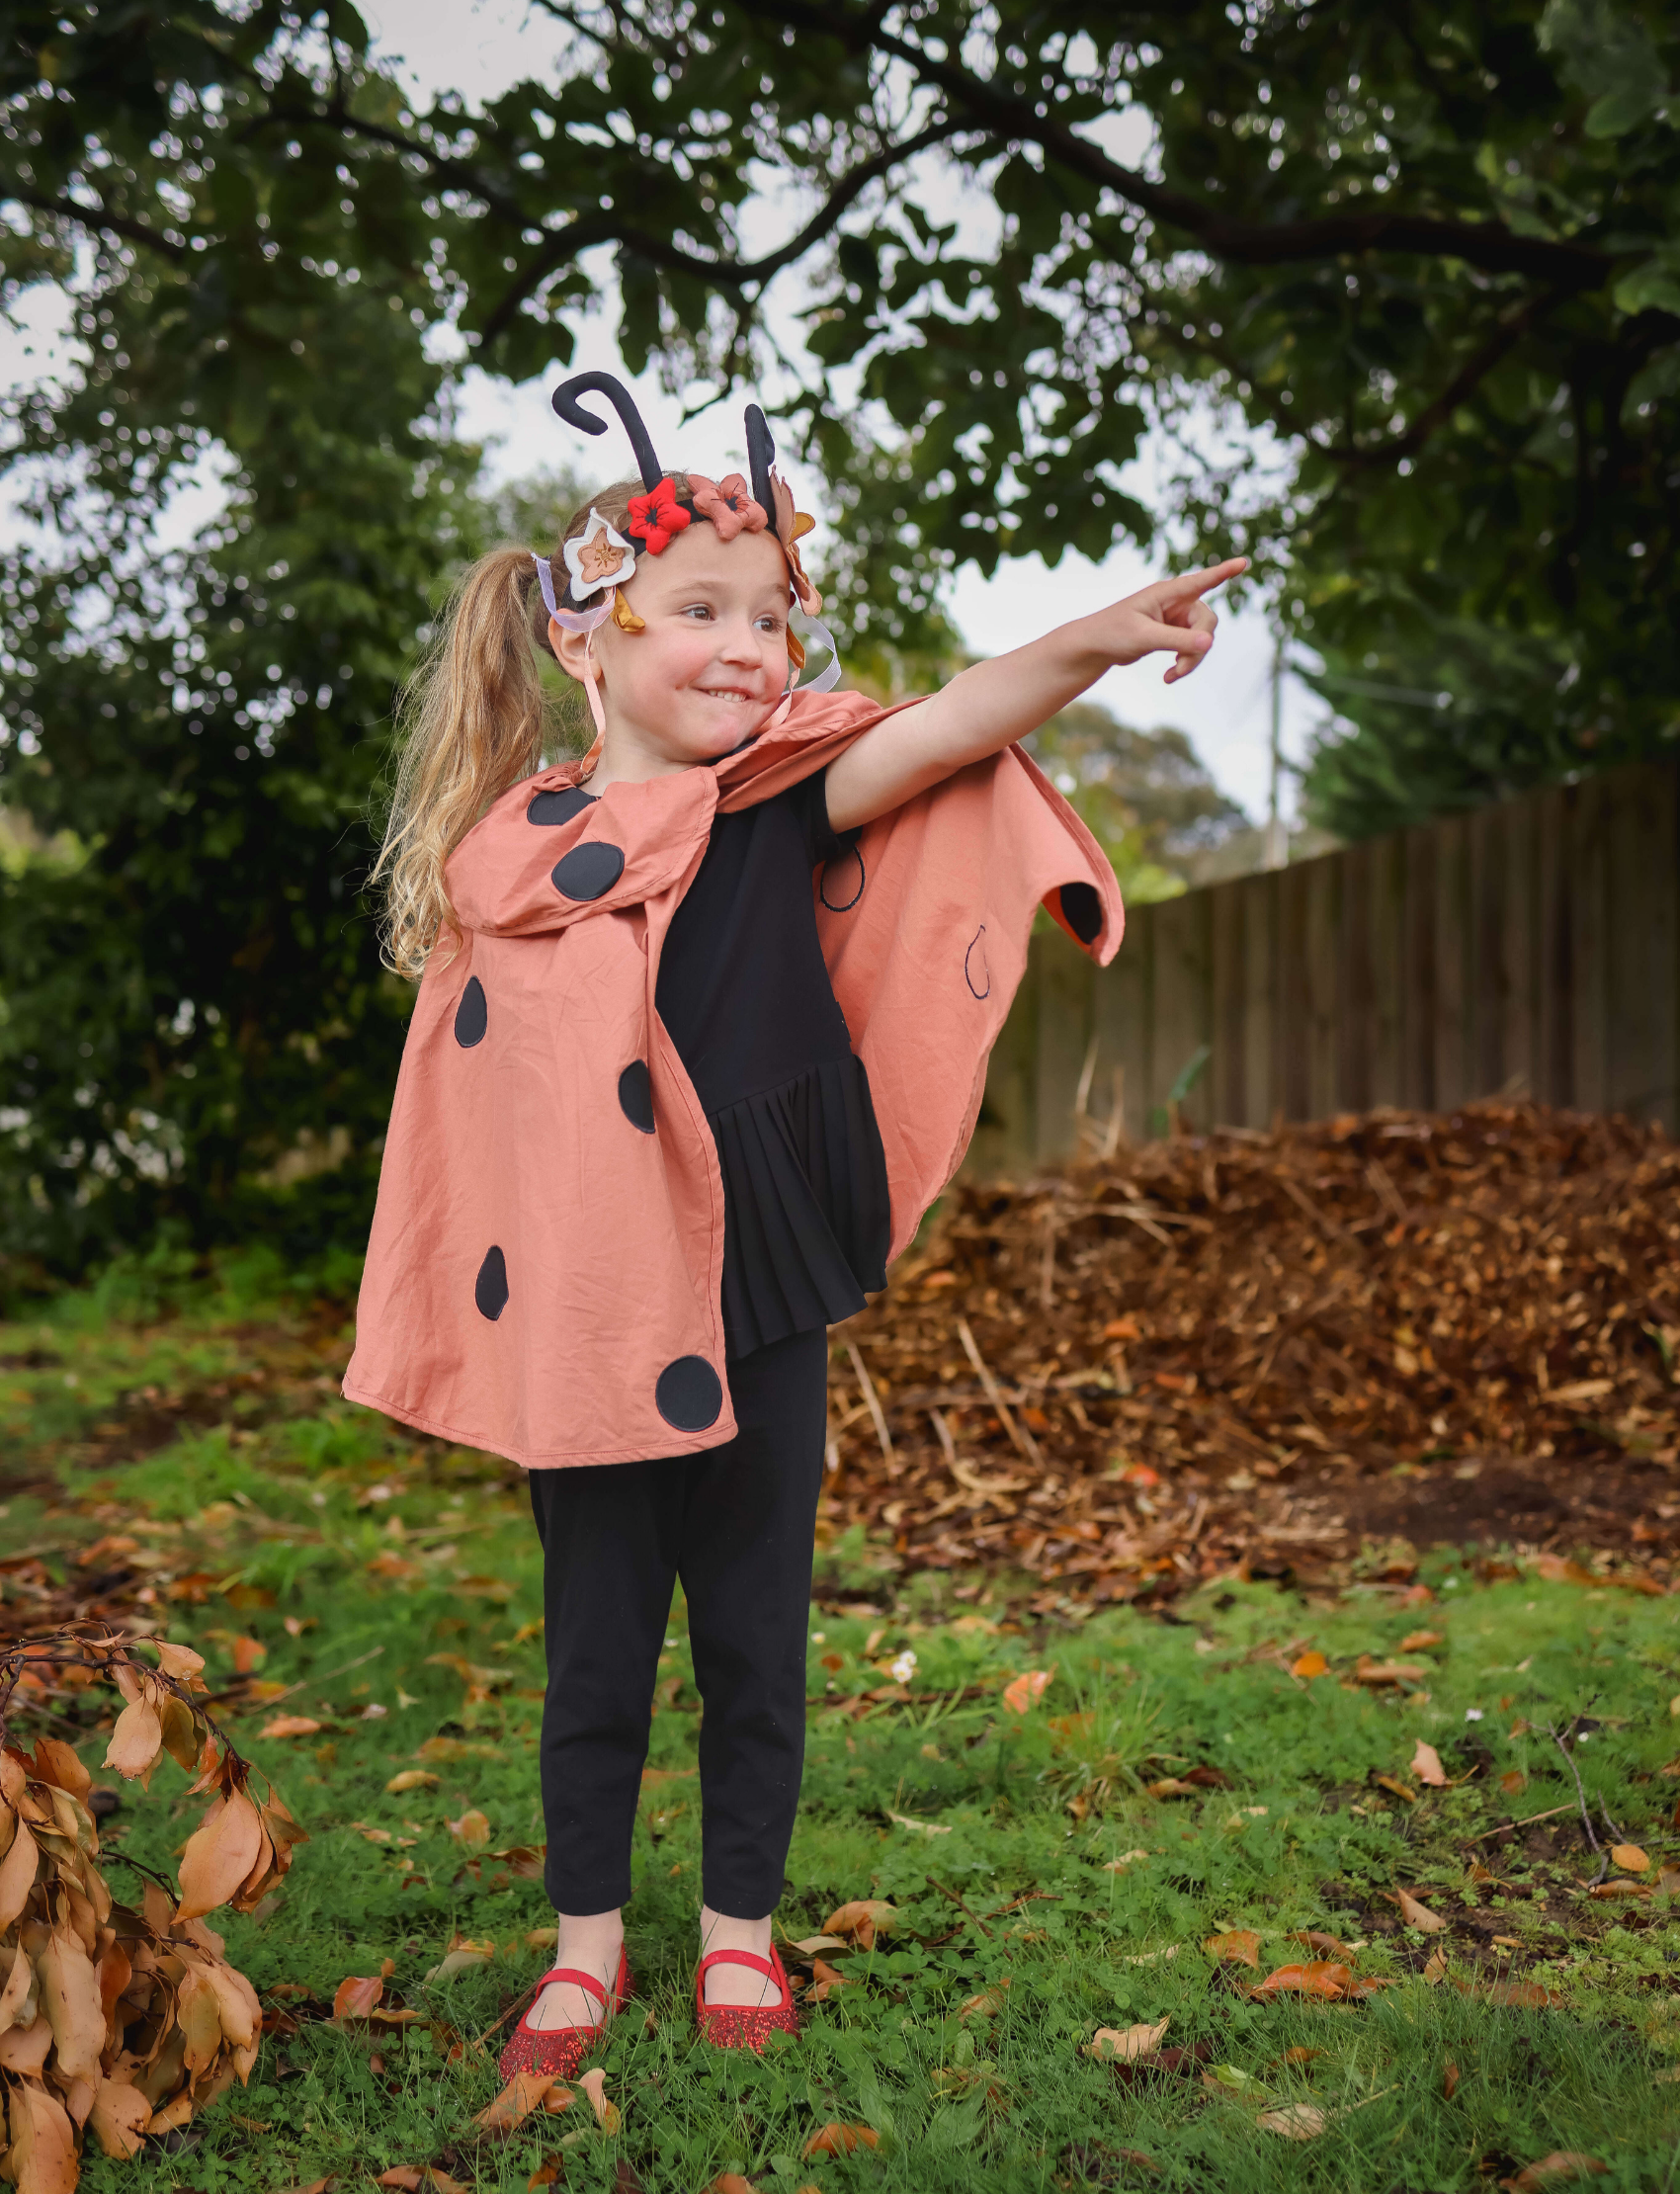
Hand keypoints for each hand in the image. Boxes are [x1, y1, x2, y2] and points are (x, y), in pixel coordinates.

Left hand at [1085, 557, 1248, 683]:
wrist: (1095, 647)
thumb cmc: (1113, 633)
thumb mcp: (1145, 637)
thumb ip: (1177, 641)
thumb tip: (1210, 644)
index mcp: (1168, 592)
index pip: (1202, 580)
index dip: (1224, 572)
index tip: (1243, 562)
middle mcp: (1176, 602)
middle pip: (1207, 622)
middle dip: (1199, 647)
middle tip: (1181, 667)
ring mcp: (1176, 619)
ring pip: (1202, 639)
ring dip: (1192, 660)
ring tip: (1171, 675)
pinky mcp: (1173, 634)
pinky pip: (1192, 649)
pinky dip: (1184, 664)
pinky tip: (1169, 676)